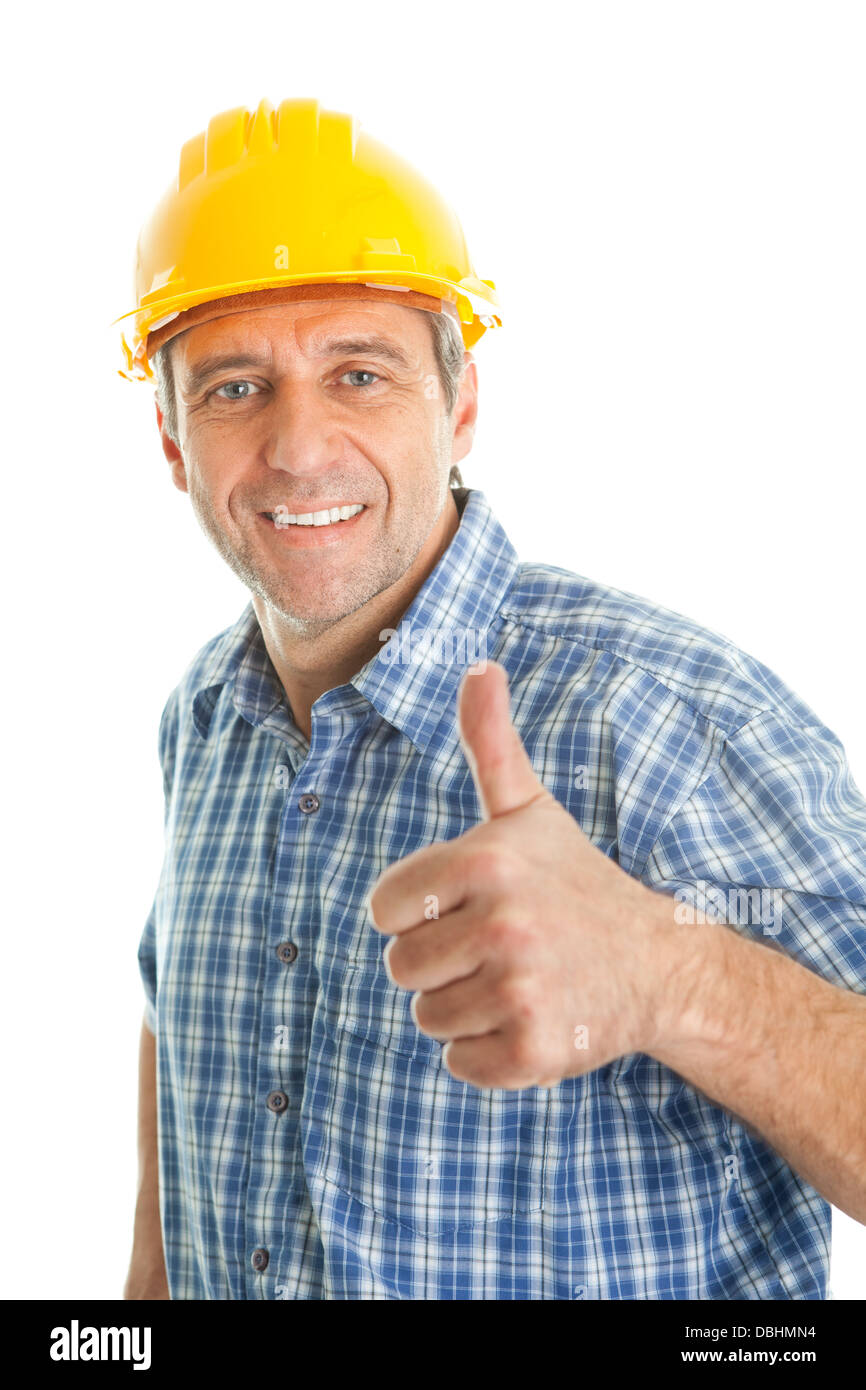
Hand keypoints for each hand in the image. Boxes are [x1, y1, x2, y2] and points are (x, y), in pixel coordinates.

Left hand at [366, 660, 673, 1089]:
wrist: (659, 964)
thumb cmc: (575, 881)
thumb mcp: (529, 809)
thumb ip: (490, 741)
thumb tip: (478, 663)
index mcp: (485, 861)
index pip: (384, 909)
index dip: (419, 912)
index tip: (469, 906)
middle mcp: (503, 924)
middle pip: (401, 968)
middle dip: (441, 964)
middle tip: (502, 948)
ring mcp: (520, 989)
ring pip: (427, 1018)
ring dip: (464, 1008)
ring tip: (519, 981)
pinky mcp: (535, 1050)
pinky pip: (460, 1063)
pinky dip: (489, 1052)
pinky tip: (532, 1018)